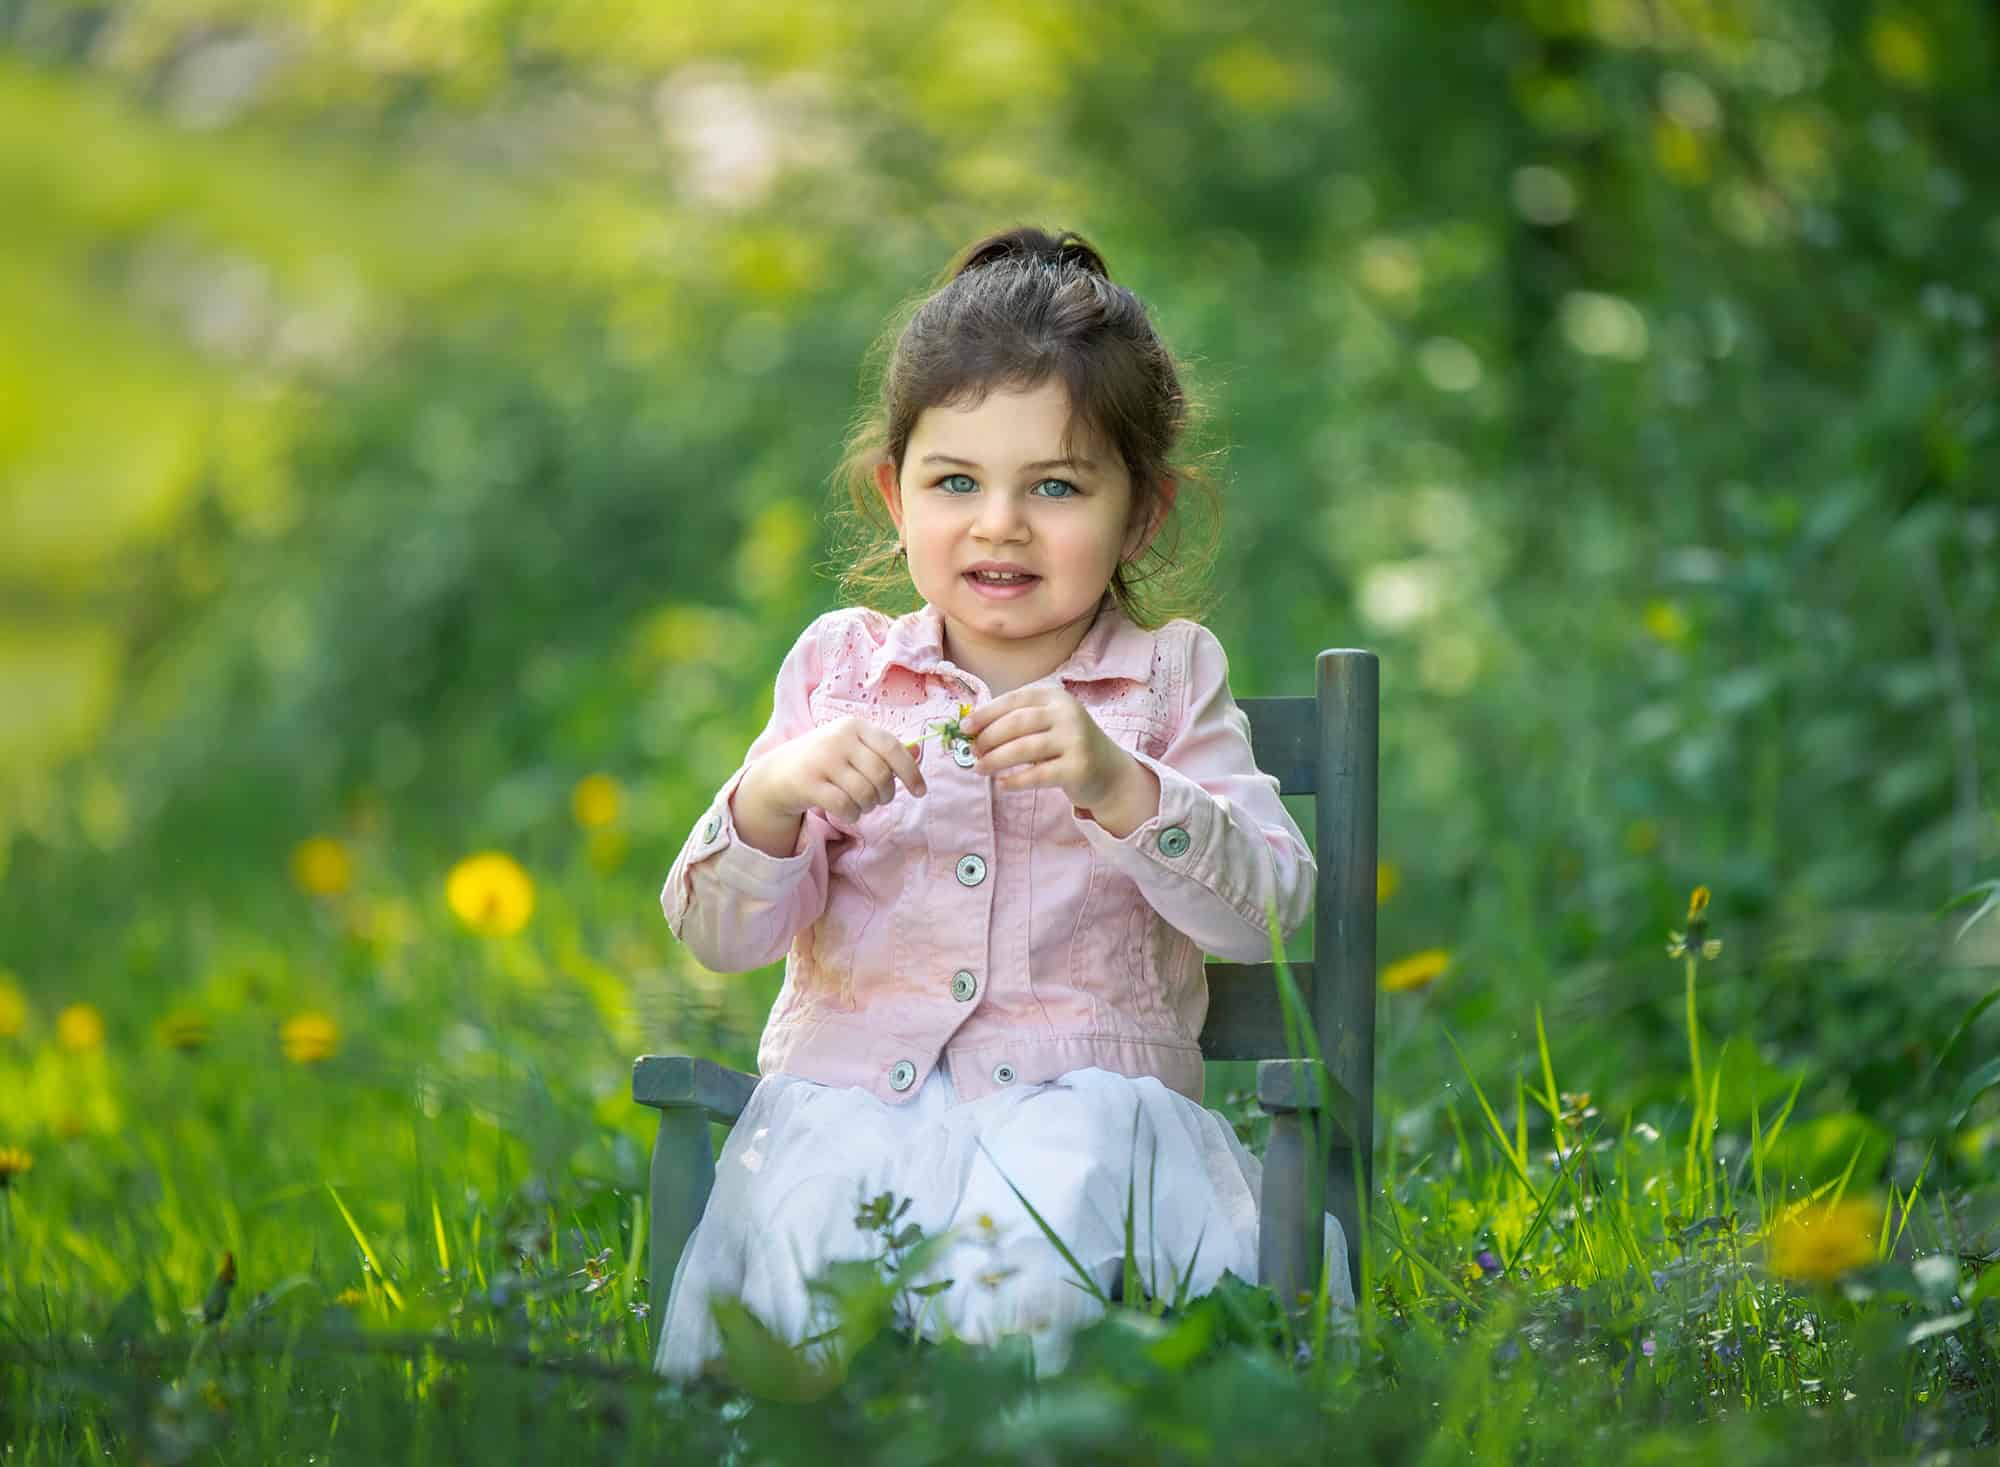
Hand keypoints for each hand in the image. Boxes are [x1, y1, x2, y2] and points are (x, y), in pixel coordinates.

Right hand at [752, 715, 927, 822]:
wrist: (778, 773)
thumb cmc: (826, 760)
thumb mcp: (854, 747)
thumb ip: (884, 750)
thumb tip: (918, 751)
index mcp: (854, 726)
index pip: (892, 747)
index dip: (911, 772)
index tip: (920, 791)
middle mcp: (838, 738)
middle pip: (881, 775)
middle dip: (886, 795)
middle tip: (878, 799)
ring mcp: (822, 760)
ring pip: (865, 793)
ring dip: (868, 807)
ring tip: (861, 805)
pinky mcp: (808, 783)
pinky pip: (845, 806)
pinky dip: (852, 815)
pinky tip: (847, 812)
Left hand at [960, 688, 1139, 811]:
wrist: (1110, 773)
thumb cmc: (1068, 746)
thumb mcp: (1048, 725)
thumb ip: (1017, 724)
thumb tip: (973, 733)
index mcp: (1056, 697)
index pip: (1015, 699)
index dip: (987, 713)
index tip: (965, 727)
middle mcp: (1068, 714)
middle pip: (1017, 723)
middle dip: (989, 738)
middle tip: (973, 752)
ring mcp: (1075, 740)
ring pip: (1024, 748)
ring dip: (996, 760)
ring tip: (980, 768)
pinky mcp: (1078, 768)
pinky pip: (1038, 775)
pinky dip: (1015, 780)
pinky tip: (1002, 784)